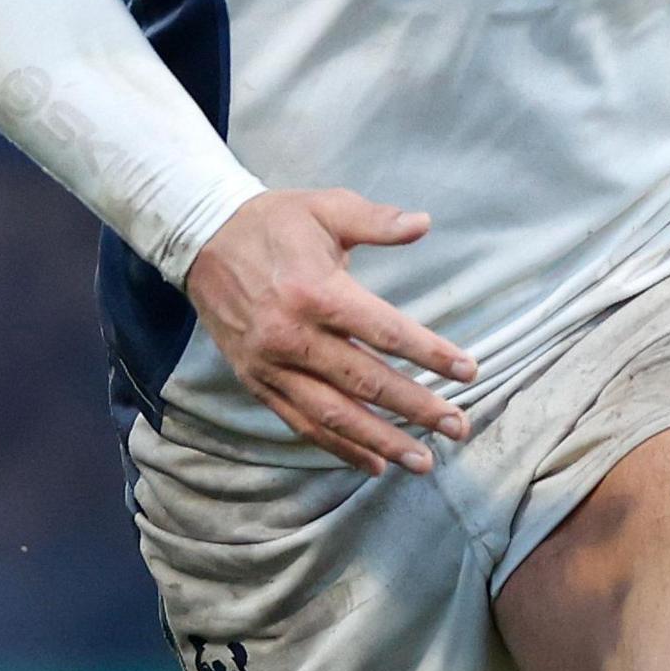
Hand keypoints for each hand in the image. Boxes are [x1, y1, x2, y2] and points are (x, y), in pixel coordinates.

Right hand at [183, 189, 480, 473]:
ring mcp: (272, 365)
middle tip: (458, 426)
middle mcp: (293, 336)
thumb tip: (423, 223)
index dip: (429, 353)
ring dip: (381, 441)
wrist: (202, 240)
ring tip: (422, 460)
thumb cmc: (273, 222)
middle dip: (416, 408)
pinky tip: (371, 463)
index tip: (467, 371)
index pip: (384, 331)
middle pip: (364, 381)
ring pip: (333, 415)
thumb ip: (376, 220)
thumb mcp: (325, 207)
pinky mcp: (256, 381)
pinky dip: (337, 448)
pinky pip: (301, 423)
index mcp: (316, 291)